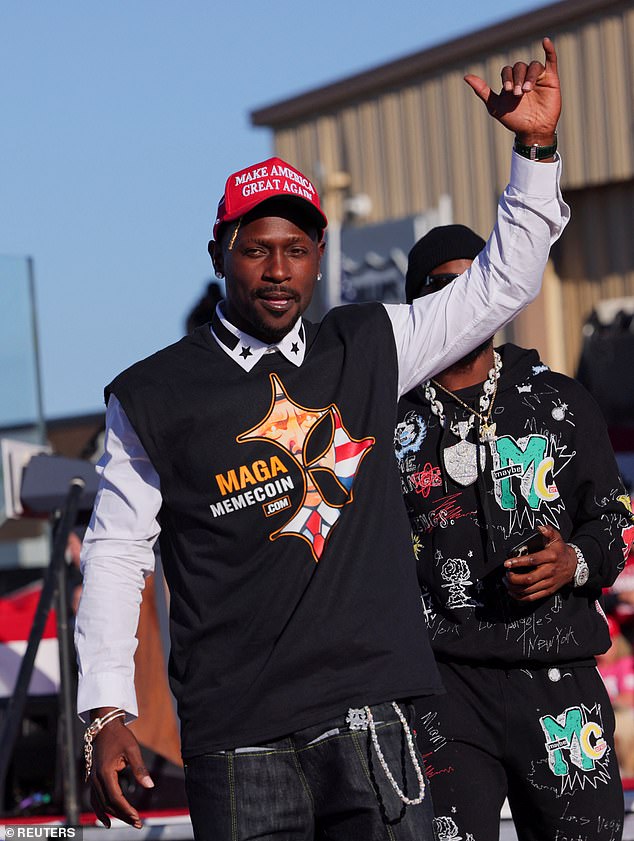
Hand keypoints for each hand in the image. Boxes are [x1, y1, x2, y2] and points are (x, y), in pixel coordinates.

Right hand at [88, 710, 153, 828]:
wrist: (105, 726)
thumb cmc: (120, 736)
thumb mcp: (133, 749)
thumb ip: (140, 768)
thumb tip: (150, 786)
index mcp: (105, 773)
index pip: (115, 798)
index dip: (126, 810)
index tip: (138, 818)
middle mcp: (96, 779)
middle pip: (107, 804)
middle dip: (122, 815)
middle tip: (137, 823)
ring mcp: (92, 779)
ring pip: (100, 804)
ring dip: (113, 815)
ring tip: (127, 822)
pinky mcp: (93, 778)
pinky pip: (94, 799)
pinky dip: (100, 811)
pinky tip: (107, 819)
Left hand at [464, 37, 560, 146]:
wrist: (532, 131)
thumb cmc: (514, 120)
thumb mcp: (495, 106)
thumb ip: (482, 91)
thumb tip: (466, 76)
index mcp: (511, 81)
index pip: (507, 70)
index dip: (507, 77)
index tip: (508, 90)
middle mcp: (524, 77)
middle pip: (520, 67)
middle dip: (518, 79)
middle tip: (518, 94)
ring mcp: (538, 77)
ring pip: (533, 66)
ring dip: (529, 76)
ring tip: (527, 90)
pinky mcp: (551, 78)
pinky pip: (551, 60)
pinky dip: (549, 50)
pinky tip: (545, 41)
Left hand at [504, 524, 575, 601]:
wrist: (574, 565)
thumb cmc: (561, 551)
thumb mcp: (556, 538)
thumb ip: (548, 531)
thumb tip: (540, 527)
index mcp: (550, 557)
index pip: (532, 560)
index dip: (518, 562)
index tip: (507, 563)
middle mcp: (549, 571)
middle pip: (529, 579)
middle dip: (513, 578)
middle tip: (506, 574)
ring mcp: (549, 583)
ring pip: (529, 590)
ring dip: (514, 587)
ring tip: (507, 581)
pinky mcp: (548, 591)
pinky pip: (532, 597)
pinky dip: (520, 597)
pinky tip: (513, 591)